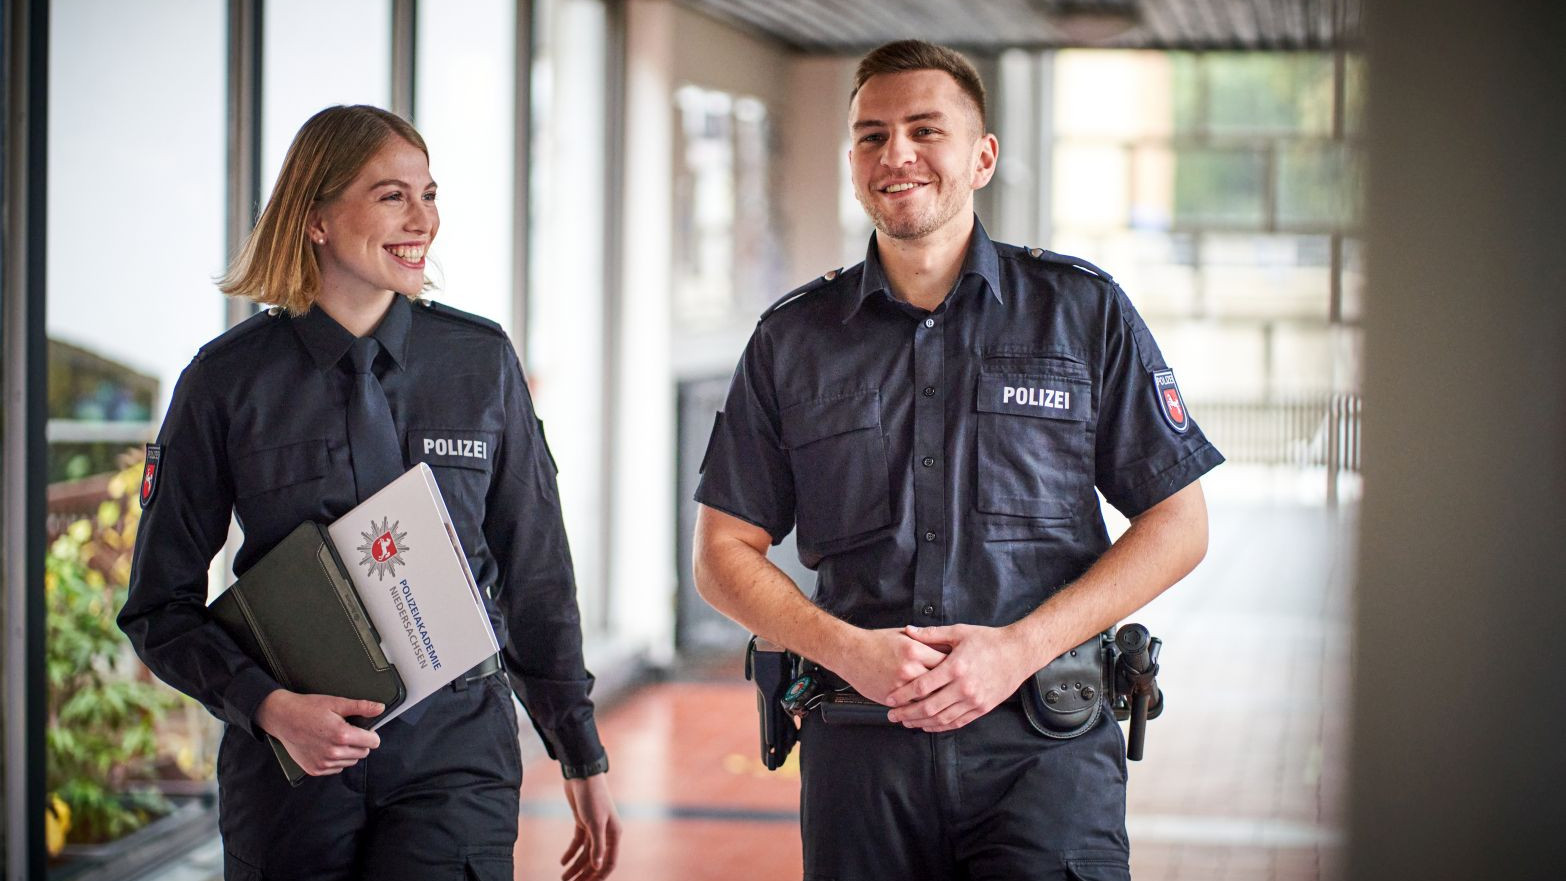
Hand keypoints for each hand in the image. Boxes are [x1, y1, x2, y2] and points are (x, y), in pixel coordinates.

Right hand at [254, 690, 382, 775]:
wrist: (282, 718)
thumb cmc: (307, 708)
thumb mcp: (336, 703)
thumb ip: (361, 707)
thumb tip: (380, 708)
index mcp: (341, 735)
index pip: (372, 742)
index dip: (371, 734)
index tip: (366, 729)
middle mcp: (333, 752)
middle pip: (363, 753)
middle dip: (360, 742)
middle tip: (347, 731)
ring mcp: (323, 763)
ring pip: (350, 761)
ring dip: (348, 751)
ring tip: (335, 738)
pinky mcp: (315, 769)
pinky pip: (336, 768)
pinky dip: (336, 759)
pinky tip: (327, 746)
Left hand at [561, 773, 620, 879]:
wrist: (582, 775)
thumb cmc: (592, 797)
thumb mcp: (594, 823)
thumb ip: (597, 846)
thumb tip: (597, 867)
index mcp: (614, 834)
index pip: (609, 862)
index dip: (599, 876)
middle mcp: (606, 833)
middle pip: (595, 860)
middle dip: (584, 874)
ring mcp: (594, 828)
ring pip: (585, 853)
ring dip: (575, 866)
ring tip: (564, 878)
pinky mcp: (583, 822)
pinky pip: (578, 843)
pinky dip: (570, 853)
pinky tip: (563, 862)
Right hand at [830, 627, 949, 704]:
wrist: (850, 652)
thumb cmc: (877, 642)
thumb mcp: (903, 635)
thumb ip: (925, 642)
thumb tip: (947, 648)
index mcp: (915, 649)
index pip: (945, 661)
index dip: (957, 668)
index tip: (965, 671)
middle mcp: (910, 668)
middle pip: (940, 682)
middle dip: (952, 687)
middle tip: (961, 691)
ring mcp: (900, 685)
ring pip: (928, 699)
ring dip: (939, 703)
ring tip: (950, 704)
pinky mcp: (891, 697)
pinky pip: (912, 707)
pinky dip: (922, 710)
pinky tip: (930, 711)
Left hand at [885, 624, 1032, 731]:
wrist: (1019, 653)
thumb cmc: (988, 640)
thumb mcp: (959, 632)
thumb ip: (932, 634)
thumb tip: (908, 630)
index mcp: (955, 667)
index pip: (923, 686)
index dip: (903, 694)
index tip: (889, 699)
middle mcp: (964, 687)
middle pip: (929, 707)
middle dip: (907, 713)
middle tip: (892, 716)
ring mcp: (974, 700)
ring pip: (942, 718)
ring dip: (921, 722)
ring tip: (906, 722)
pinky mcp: (982, 708)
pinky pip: (957, 722)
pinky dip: (941, 727)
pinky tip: (928, 725)